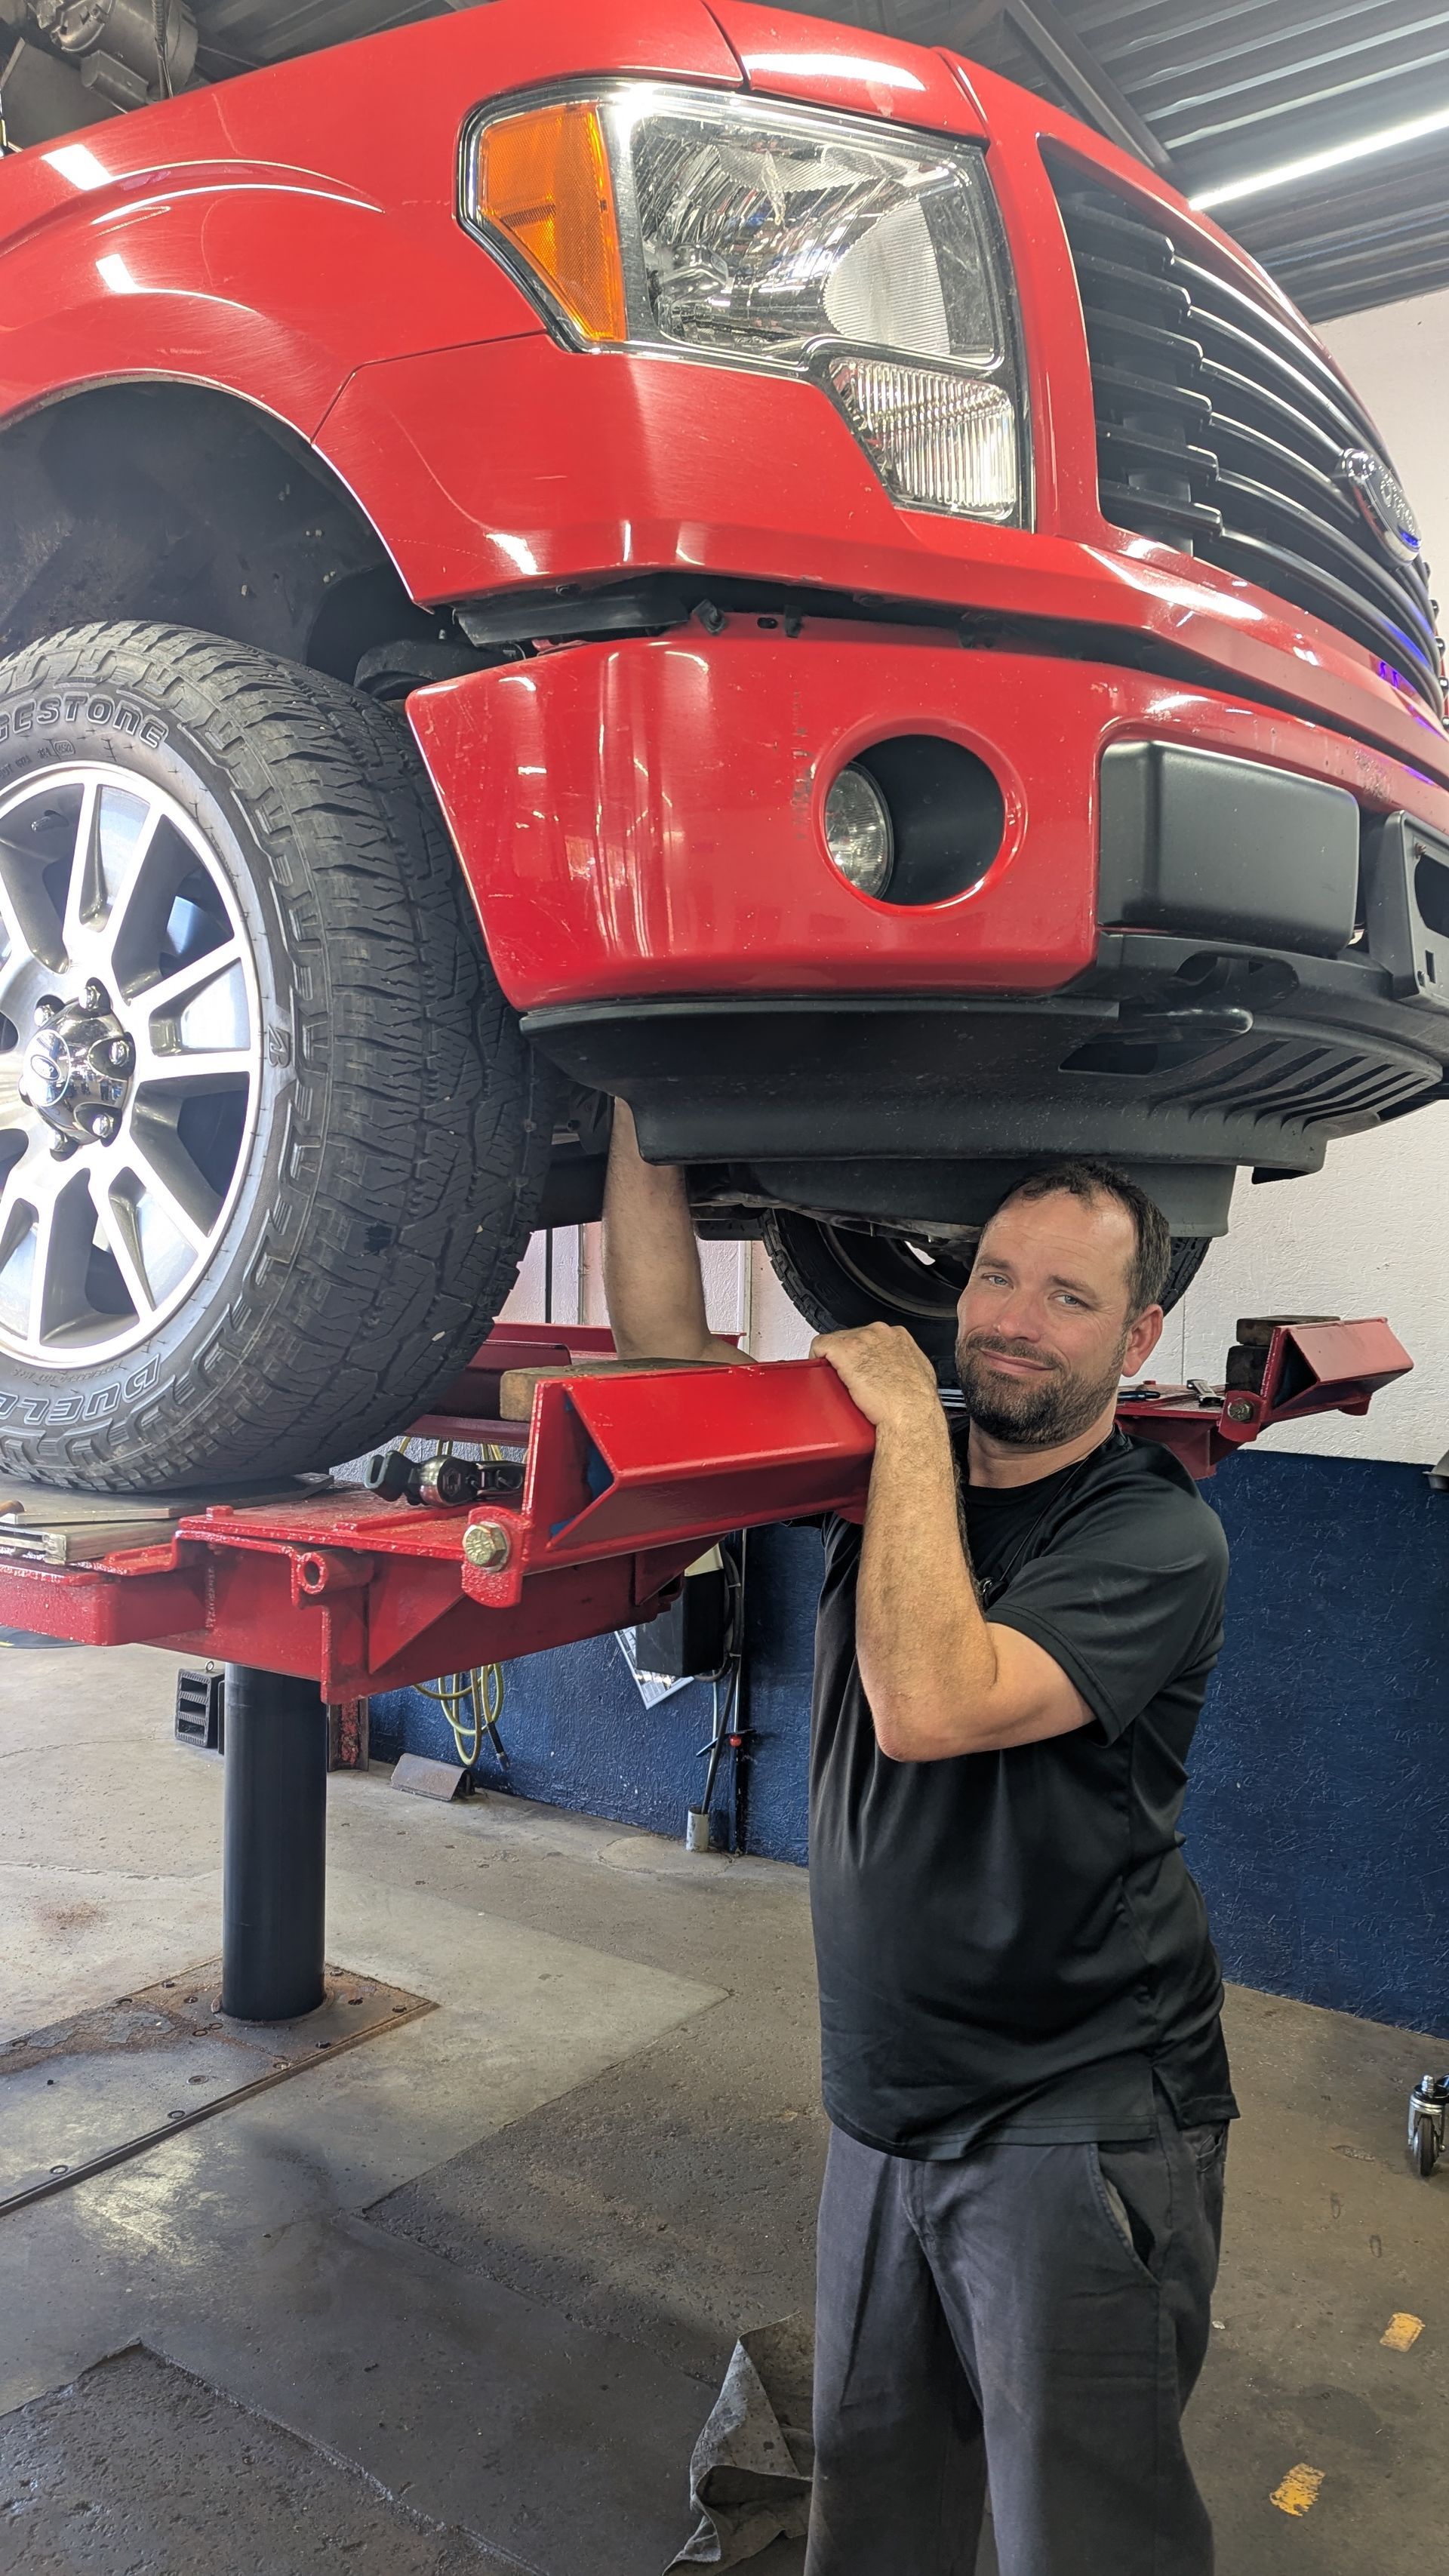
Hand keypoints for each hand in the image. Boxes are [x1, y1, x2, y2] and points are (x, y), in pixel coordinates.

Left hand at [810, 1322, 943, 1433]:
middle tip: (849, 1377)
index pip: (871, 1337)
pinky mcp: (843, 1350)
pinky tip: (819, 1370)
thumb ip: (906, 1366)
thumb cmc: (916, 1401)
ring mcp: (860, 1340)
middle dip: (849, 1357)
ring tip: (837, 1379)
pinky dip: (816, 1357)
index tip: (861, 1366)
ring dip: (834, 1360)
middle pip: (852, 1338)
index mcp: (898, 1337)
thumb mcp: (919, 1375)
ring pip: (836, 1341)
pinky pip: (820, 1345)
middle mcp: (879, 1333)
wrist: (909, 1412)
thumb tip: (901, 1373)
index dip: (863, 1353)